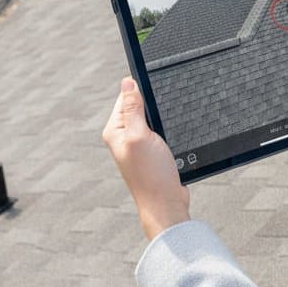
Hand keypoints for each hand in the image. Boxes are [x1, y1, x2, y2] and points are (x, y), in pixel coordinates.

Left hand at [103, 77, 190, 239]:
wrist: (166, 205)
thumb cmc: (151, 175)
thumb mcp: (140, 135)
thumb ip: (132, 108)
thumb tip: (127, 81)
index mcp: (115, 130)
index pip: (125, 97)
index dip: (141, 90)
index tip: (156, 92)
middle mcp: (123, 136)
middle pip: (139, 106)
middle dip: (152, 105)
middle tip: (162, 115)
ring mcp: (138, 145)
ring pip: (151, 118)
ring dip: (161, 118)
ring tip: (167, 130)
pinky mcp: (151, 152)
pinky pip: (159, 130)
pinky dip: (166, 129)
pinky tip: (172, 135)